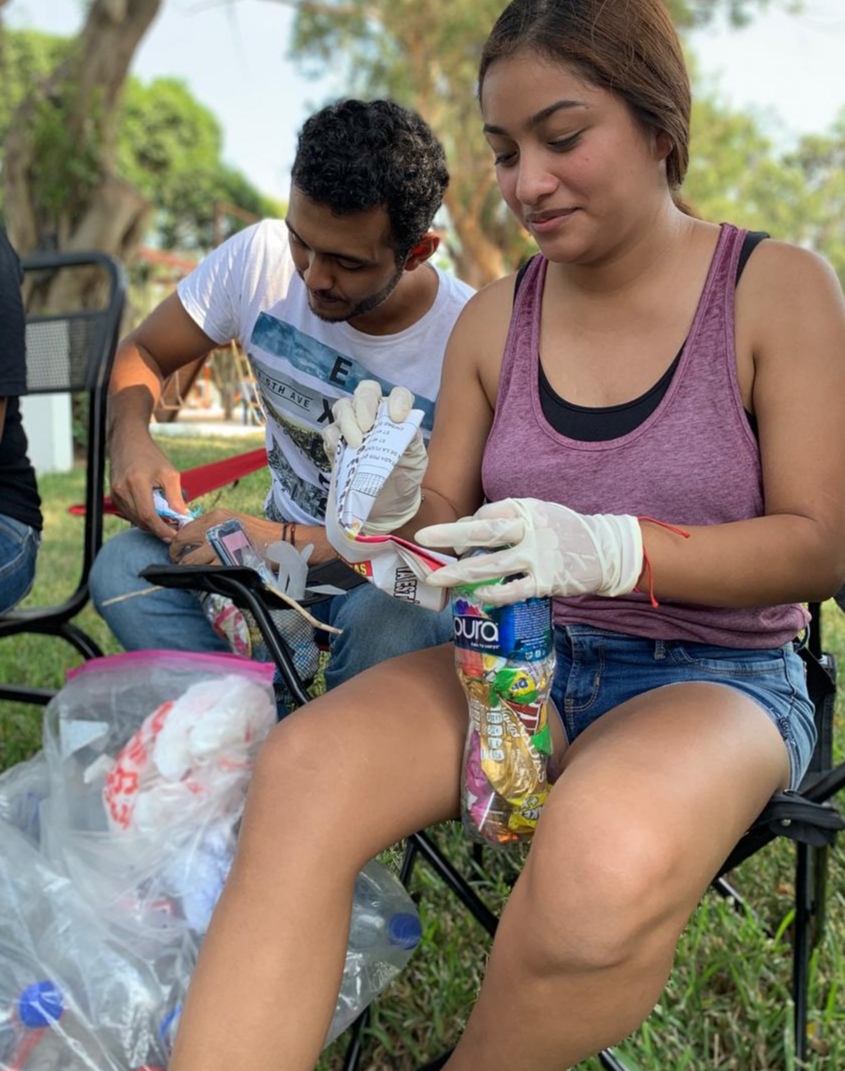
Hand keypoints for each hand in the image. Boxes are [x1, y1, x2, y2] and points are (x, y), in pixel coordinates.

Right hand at [108, 431, 187, 540]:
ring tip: (168, 522)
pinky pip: (129, 513)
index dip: (162, 530)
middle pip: (141, 521)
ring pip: (135, 519)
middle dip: (159, 529)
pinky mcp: (114, 496)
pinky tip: (155, 514)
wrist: (127, 441)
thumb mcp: (169, 473)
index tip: (174, 536)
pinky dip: (142, 517)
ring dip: (151, 524)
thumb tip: (183, 516)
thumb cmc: (150, 455)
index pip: (148, 516)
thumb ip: (175, 496)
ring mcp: (115, 494)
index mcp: (136, 483)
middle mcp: (122, 490)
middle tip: (175, 530)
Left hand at [168, 509, 338, 567]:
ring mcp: (219, 544)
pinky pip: (205, 571)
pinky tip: (206, 577)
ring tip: (192, 572)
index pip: (185, 528)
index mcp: (216, 515)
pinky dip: (202, 576)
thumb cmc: (260, 534)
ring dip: (188, 568)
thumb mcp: (234, 521)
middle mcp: (215, 526)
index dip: (178, 541)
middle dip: (177, 555)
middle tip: (178, 562)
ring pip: (190, 560)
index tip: (178, 549)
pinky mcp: (226, 560)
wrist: (282, 543)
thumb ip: (213, 527)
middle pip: (182, 541)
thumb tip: (193, 540)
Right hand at [323, 380, 426, 534]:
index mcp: (396, 414)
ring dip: (348, 421)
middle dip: (365, 405)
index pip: (398, 395)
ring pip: (343, 407)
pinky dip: (332, 437)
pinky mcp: (337, 445)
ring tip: (356, 443)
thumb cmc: (405, 476)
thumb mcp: (416, 460)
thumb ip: (413, 441)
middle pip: (366, 393)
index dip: (397, 400)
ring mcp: (352, 427)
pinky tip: (338, 447)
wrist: (391, 503)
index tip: (398, 418)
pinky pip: (329, 432)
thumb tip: (405, 425)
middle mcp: (374, 415)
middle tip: (367, 427)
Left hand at [416, 498, 642, 604]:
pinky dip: (493, 592)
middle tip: (422, 537)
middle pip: (484, 529)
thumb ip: (511, 519)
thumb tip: (470, 527)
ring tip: (436, 578)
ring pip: (491, 562)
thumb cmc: (568, 532)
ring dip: (461, 571)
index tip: (456, 538)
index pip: (488, 513)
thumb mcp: (541, 514)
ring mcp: (538, 555)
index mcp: (528, 508)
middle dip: (449, 534)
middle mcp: (531, 528)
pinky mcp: (546, 580)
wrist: (609, 550)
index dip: (467, 525)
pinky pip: (513, 588)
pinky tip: (477, 595)